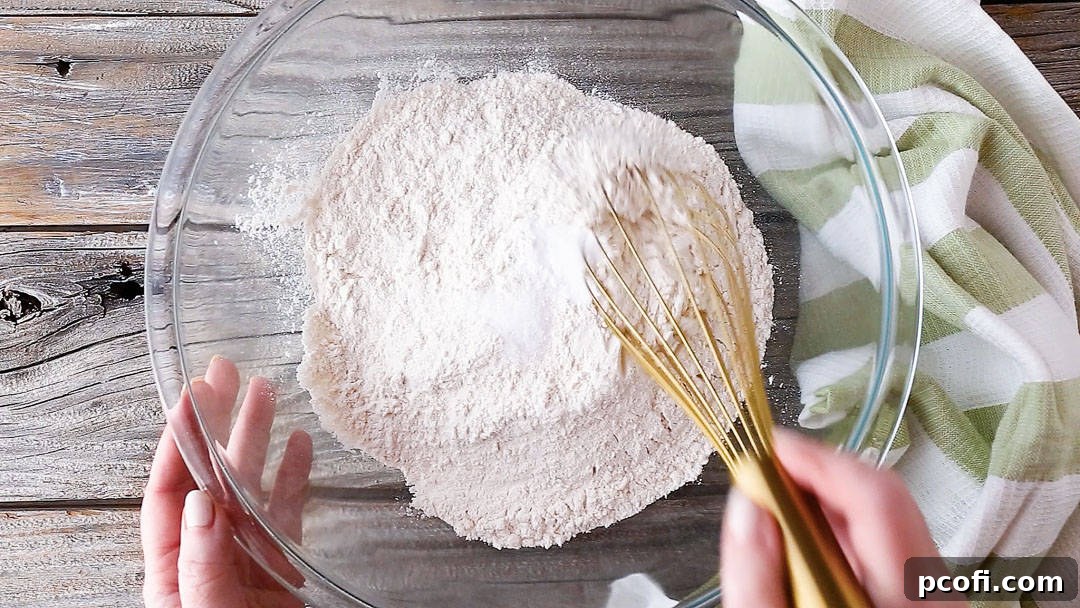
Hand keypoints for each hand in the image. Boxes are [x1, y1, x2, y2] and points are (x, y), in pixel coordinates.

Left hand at [141, 356, 313, 607]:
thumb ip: (202, 567)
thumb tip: (202, 503)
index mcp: (175, 568)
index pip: (170, 492)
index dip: (178, 441)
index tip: (192, 396)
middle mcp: (208, 554)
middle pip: (210, 477)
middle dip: (217, 424)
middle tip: (227, 374)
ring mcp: (247, 558)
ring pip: (251, 488)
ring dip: (259, 440)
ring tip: (268, 394)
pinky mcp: (283, 569)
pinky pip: (288, 514)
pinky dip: (295, 478)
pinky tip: (301, 447)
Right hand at [721, 428, 962, 607]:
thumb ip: (756, 577)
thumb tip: (747, 508)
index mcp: (906, 600)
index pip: (873, 495)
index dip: (816, 461)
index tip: (768, 450)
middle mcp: (934, 597)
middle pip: (882, 502)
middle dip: (816, 481)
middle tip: (764, 480)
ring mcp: (935, 603)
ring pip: (886, 525)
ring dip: (827, 511)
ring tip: (776, 520)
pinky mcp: (922, 607)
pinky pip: (888, 554)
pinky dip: (843, 541)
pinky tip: (806, 557)